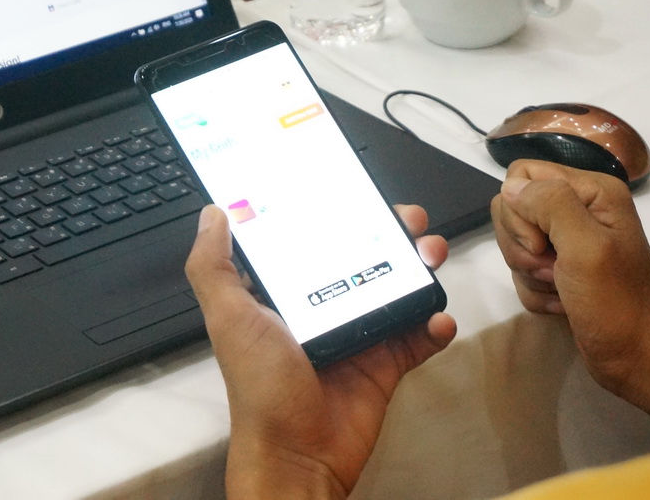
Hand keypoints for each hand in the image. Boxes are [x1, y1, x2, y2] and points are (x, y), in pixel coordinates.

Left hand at [186, 204, 455, 498]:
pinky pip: (417, 336)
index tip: (351, 193)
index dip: (330, 215)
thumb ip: (213, 266)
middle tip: (407, 221)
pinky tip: (436, 317)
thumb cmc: (259, 390)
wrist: (299, 456)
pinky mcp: (383, 364)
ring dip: (416, 269)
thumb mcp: (228, 318)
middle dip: (387, 235)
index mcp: (281, 296)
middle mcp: (318, 310)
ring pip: (394, 290)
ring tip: (429, 257)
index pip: (308, 243)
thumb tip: (212, 214)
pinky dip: (433, 324)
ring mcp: (354, 336)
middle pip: (360, 259)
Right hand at [491, 159, 649, 415]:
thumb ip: (550, 206)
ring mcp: (567, 241)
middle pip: (511, 209)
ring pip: (514, 242)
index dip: (520, 210)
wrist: (636, 356)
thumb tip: (511, 187)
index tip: (542, 243)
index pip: (522, 175)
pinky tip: (561, 302)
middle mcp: (579, 209)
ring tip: (559, 287)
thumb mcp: (586, 247)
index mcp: (592, 192)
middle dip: (521, 245)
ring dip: (528, 272)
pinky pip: (522, 272)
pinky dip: (535, 291)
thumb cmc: (616, 303)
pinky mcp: (559, 269)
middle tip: (551, 267)